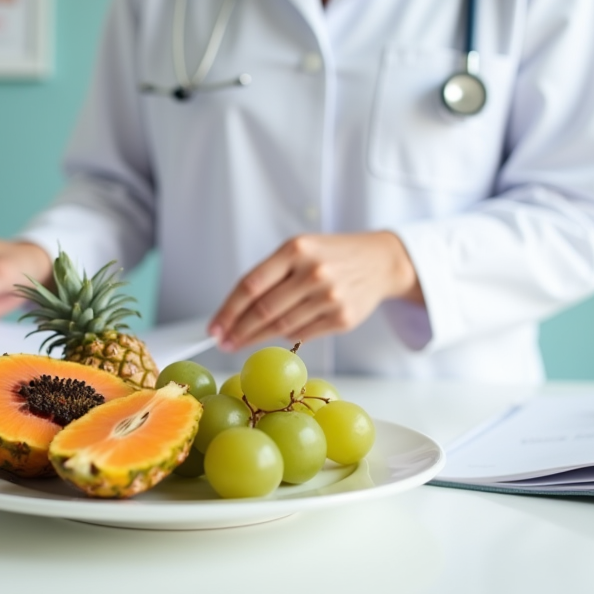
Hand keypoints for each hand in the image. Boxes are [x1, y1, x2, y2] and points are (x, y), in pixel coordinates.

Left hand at [208, 231, 422, 350]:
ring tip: (240, 343)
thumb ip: (270, 275)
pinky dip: (285, 336)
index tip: (213, 328)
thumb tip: (234, 312)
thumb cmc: (330, 255)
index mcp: (295, 249)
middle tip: (222, 343)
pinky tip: (274, 335)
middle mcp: (313, 272)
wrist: (379, 262)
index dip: (227, 311)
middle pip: (263, 310)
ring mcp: (330, 296)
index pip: (251, 285)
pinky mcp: (343, 318)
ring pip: (281, 326)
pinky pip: (303, 333)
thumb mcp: (299, 250)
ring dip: (256, 338)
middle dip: (237, 331)